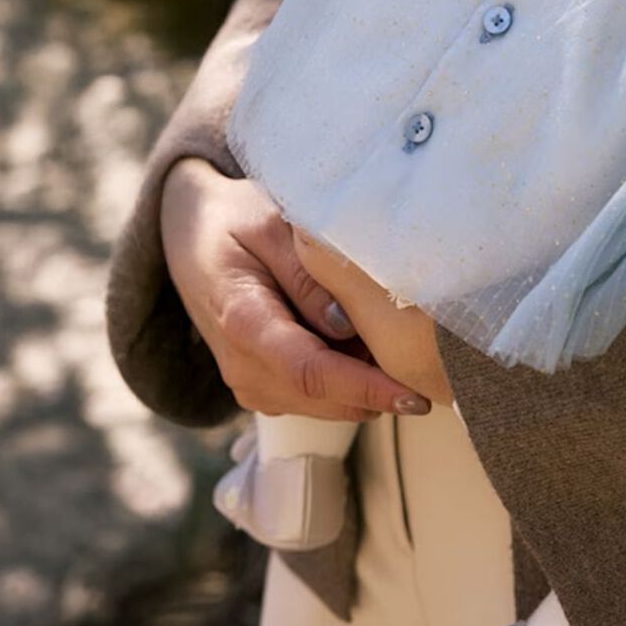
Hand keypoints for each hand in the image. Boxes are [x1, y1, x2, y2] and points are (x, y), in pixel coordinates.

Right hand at [160, 157, 430, 420]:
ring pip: (323, 404)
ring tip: (404, 349)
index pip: (311, 371)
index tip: (414, 394)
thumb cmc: (235, 221)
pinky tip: (371, 347)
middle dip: (379, 392)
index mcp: (243, 320)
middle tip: (434, 369)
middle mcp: (242, 365)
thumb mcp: (272, 227)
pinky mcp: (262, 385)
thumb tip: (348, 325)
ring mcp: (249, 381)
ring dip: (366, 387)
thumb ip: (309, 275)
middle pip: (323, 397)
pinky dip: (349, 382)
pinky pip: (314, 396)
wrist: (191, 234)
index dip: (365, 388)